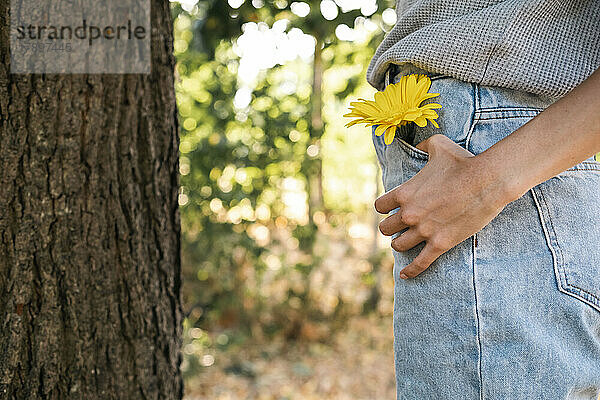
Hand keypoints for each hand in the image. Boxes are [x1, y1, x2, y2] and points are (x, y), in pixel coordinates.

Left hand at [375, 134, 512, 278]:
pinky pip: (420, 263)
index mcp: (404, 193)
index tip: (392, 208)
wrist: (488, 180)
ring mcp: (424, 231)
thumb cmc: (463, 161)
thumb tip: (419, 142)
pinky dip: (411, 271)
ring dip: (401, 244)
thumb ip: (423, 144)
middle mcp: (409, 214)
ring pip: (399, 246)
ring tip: (406, 242)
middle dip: (392, 228)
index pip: (380, 207)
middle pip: (386, 229)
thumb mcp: (438, 145)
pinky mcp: (440, 244)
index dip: (385, 208)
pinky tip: (405, 276)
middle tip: (400, 226)